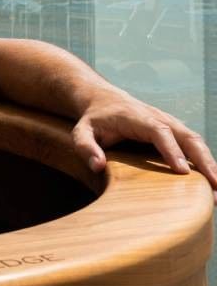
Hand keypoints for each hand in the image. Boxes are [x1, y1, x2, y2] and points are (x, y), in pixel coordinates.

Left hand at [71, 89, 216, 201]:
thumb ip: (85, 147)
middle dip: (203, 160)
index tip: (182, 171)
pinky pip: (194, 146)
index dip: (172, 150)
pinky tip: (212, 183)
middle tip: (215, 186)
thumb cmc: (93, 119)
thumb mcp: (81, 131)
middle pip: (187, 136)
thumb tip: (97, 166)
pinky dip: (206, 162)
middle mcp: (159, 118)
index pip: (159, 131)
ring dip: (210, 164)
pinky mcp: (175, 131)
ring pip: (196, 141)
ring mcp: (170, 124)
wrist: (104, 99)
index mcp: (138, 117)